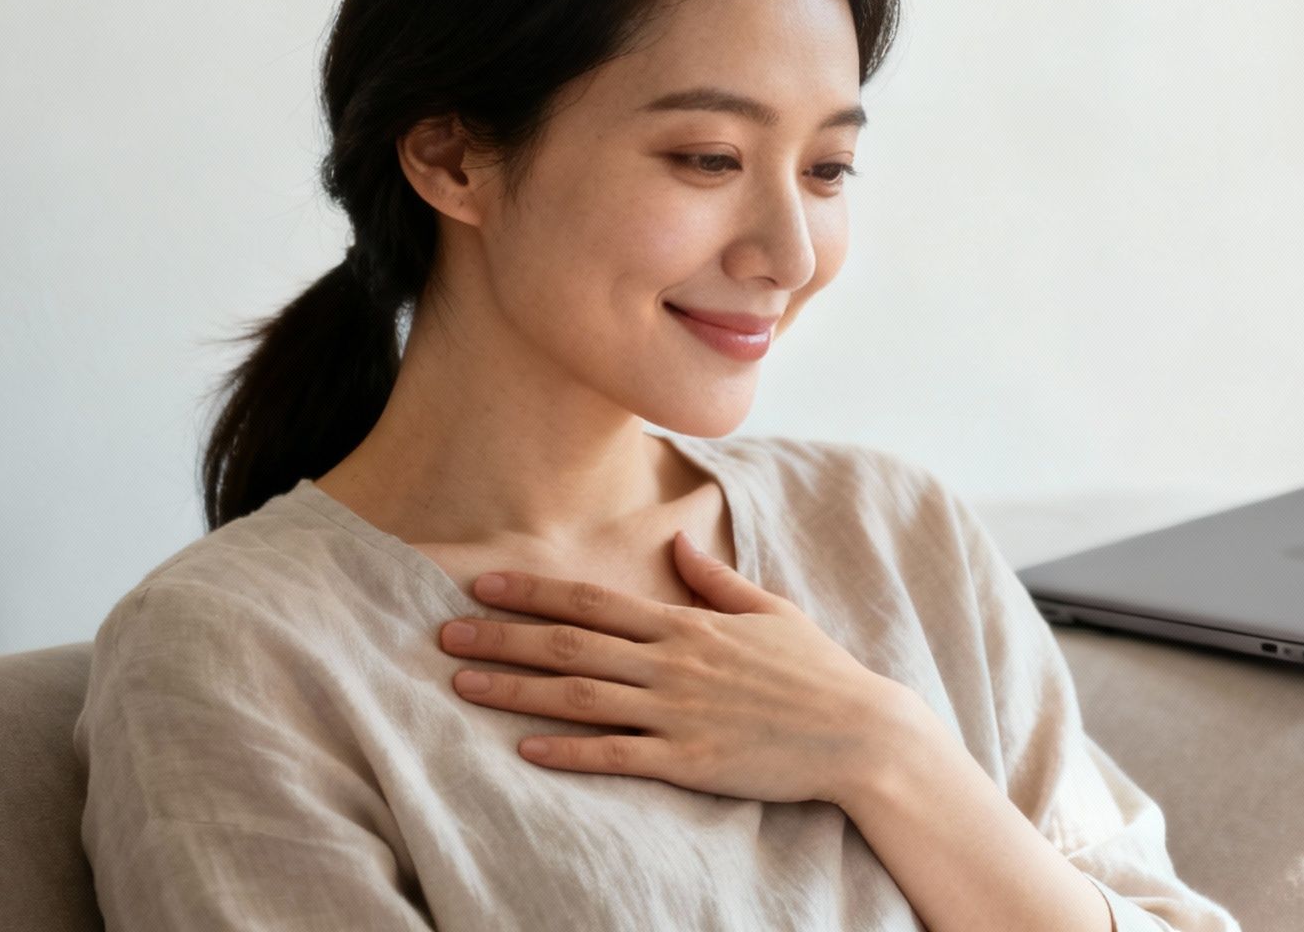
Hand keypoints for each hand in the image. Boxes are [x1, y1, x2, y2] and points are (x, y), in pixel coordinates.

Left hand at [436, 528, 920, 806]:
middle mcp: (673, 663)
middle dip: (502, 636)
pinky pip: (617, 755)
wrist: (860, 732)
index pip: (594, 600)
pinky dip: (568, 750)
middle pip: (570, 644)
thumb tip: (677, 541)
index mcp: (687, 624)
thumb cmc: (817, 672)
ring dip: (516, 689)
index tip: (484, 583)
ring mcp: (678, 714)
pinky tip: (525, 748)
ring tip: (462, 683)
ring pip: (580, 696)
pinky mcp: (689, 763)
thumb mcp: (770, 610)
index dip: (533, 590)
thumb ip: (715, 580)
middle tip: (443, 633)